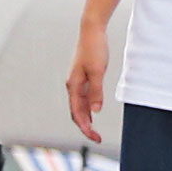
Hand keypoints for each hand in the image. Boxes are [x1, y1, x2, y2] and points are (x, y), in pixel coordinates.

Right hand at [65, 14, 110, 141]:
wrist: (92, 32)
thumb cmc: (94, 49)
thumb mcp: (98, 71)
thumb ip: (96, 91)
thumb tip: (96, 111)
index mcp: (73, 86)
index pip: (77, 113)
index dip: (85, 127)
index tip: (94, 138)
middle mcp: (73, 86)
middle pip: (76, 112)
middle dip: (85, 127)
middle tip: (97, 138)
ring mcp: (77, 82)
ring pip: (79, 106)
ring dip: (86, 119)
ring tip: (95, 131)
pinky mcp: (83, 77)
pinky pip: (83, 97)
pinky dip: (88, 108)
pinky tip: (94, 112)